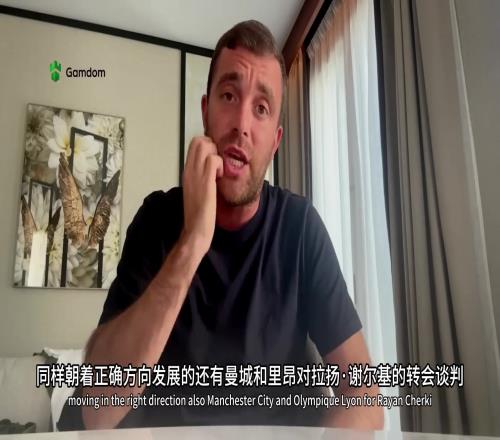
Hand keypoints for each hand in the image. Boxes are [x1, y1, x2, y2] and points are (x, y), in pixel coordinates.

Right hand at [181, 136, 222, 255]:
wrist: (195, 229)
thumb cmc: (198, 214)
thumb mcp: (197, 191)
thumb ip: (202, 178)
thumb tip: (212, 170)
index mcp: (187, 172)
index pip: (194, 145)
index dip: (207, 147)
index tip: (215, 160)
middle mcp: (189, 170)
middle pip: (198, 140)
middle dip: (212, 147)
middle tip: (217, 164)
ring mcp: (196, 174)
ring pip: (205, 145)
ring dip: (216, 154)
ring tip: (218, 171)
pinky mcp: (205, 181)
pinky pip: (213, 159)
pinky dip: (220, 164)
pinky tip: (219, 177)